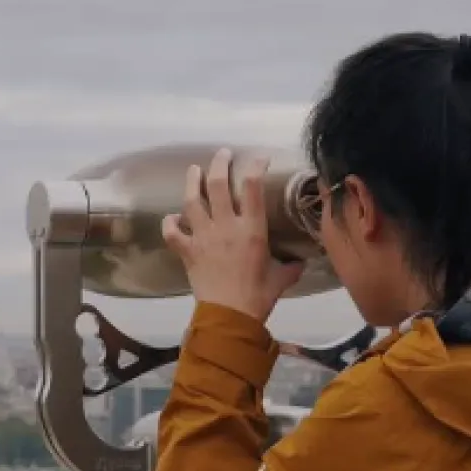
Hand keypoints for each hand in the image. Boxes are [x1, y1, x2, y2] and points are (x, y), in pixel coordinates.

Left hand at [162, 148, 305, 322]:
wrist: (228, 316)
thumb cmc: (257, 297)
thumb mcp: (280, 279)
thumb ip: (290, 267)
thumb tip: (301, 263)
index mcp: (251, 229)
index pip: (253, 186)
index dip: (256, 166)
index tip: (260, 158)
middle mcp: (226, 226)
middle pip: (218, 184)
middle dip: (219, 163)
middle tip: (222, 154)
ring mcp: (203, 237)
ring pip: (192, 200)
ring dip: (192, 181)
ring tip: (194, 170)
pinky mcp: (187, 251)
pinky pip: (172, 232)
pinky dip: (169, 222)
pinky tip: (172, 218)